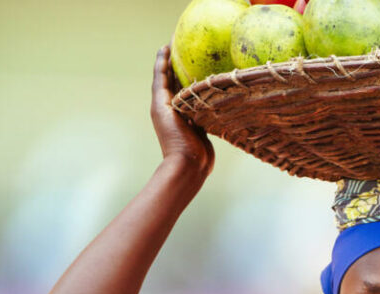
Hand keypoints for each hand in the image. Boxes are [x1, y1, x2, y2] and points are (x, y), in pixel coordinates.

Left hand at [151, 45, 214, 178]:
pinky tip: (218, 87)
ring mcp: (187, 115)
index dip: (163, 58)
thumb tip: (165, 68)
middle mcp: (173, 107)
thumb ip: (163, 89)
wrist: (189, 165)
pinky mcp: (200, 124)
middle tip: (188, 48)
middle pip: (176, 80)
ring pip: (191, 91)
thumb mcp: (164, 110)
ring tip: (205, 63)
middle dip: (180, 64)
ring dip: (195, 78)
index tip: (169, 42)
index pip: (162, 74)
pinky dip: (207, 94)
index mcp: (161, 102)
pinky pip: (204, 104)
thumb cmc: (175, 139)